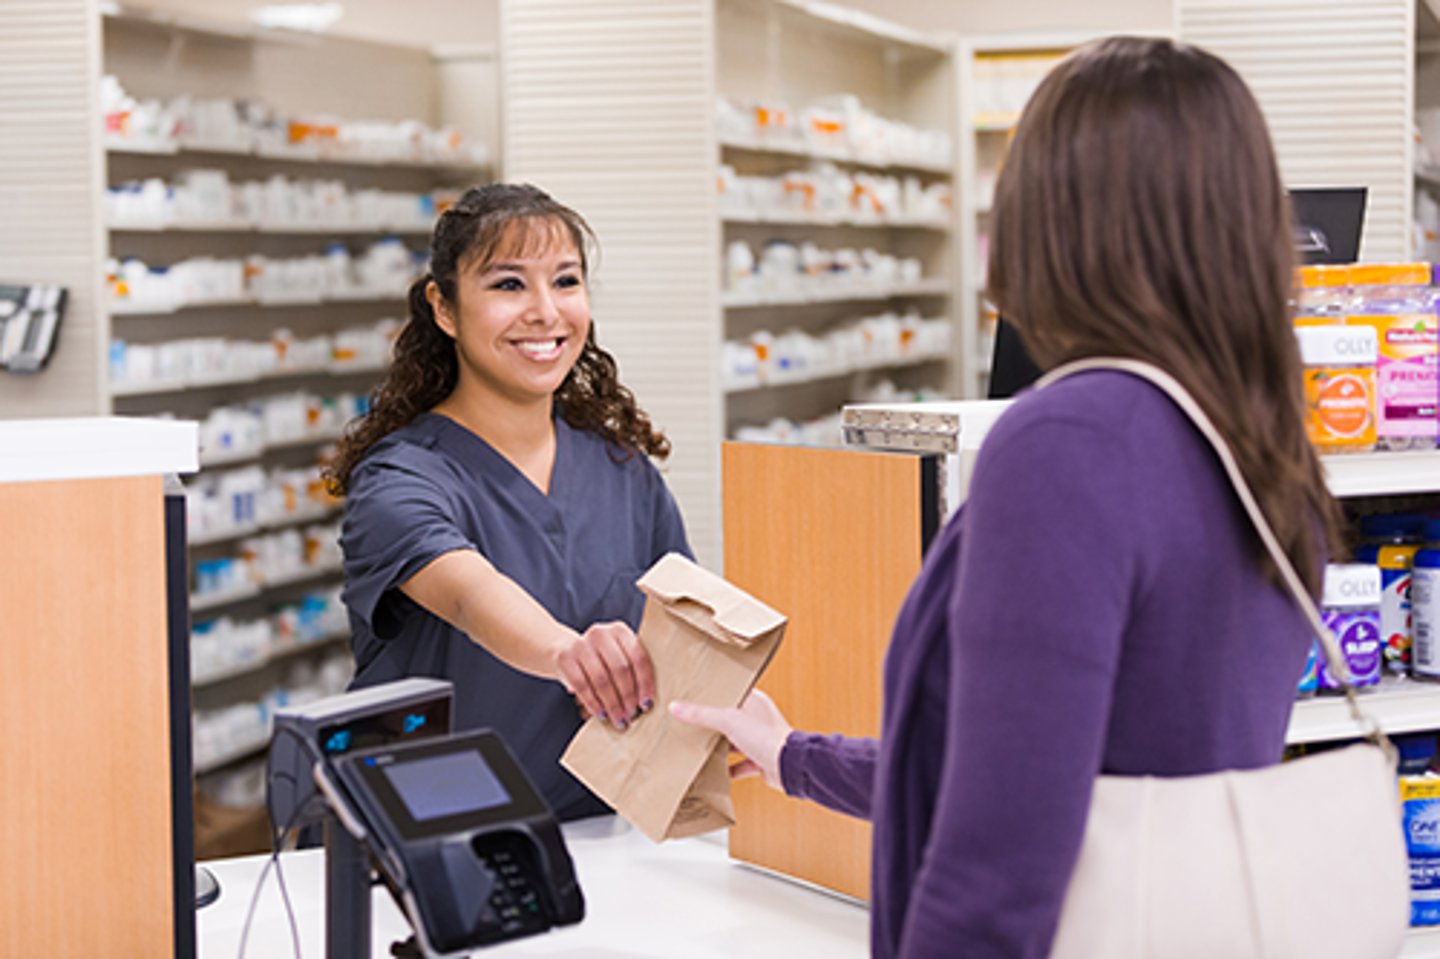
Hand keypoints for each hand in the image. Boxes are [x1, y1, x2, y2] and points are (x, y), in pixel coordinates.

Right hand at [553, 621, 654, 730]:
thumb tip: (647, 702)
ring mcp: (581, 644)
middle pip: (620, 669)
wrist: (563, 649)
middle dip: (628, 695)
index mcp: (620, 630)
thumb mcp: (616, 655)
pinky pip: (582, 685)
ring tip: (618, 718)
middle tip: (631, 713)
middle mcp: (600, 633)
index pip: (638, 657)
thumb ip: (631, 670)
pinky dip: (593, 703)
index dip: (645, 682)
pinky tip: (601, 714)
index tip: (647, 703)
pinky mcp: (565, 658)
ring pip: (602, 679)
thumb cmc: (599, 658)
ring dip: (612, 703)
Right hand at [669, 689, 792, 790]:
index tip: (695, 696)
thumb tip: (675, 707)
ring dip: (721, 747)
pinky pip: (742, 764)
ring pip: (735, 742)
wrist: (789, 766)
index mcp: (754, 701)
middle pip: (731, 719)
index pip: (731, 693)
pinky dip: (731, 769)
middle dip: (714, 724)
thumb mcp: (728, 720)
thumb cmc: (766, 737)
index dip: (715, 694)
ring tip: (700, 747)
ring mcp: (760, 740)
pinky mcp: (761, 759)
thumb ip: (702, 714)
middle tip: (692, 723)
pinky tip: (718, 772)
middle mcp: (758, 719)